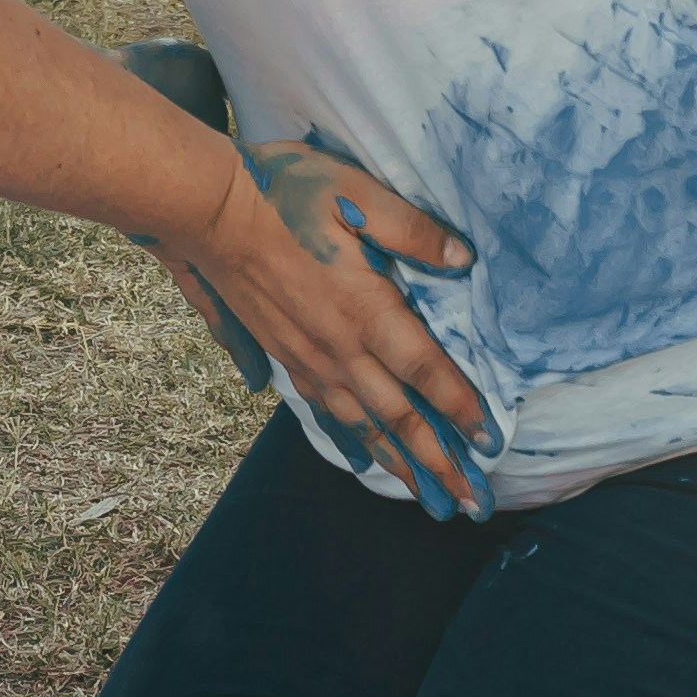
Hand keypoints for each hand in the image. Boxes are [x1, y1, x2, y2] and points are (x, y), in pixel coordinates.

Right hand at [157, 129, 494, 516]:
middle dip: (438, 462)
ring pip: (362, 424)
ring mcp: (308, 356)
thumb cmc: (284, 194)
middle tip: (472, 502)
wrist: (208, 211)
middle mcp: (339, 346)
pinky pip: (324, 411)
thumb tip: (463, 257)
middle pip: (398, 416)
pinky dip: (351, 441)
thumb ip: (413, 230)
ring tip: (430, 498)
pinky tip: (363, 459)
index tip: (489, 442)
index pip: (424, 370)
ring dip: (400, 464)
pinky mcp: (283, 354)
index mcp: (365, 309)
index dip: (460, 407)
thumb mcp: (358, 194)